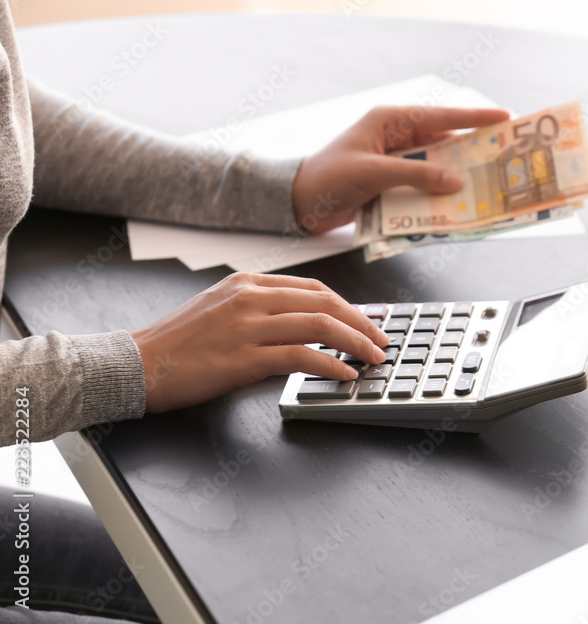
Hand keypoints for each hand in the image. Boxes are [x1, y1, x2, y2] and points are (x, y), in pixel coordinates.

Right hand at [130, 272, 389, 412]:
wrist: (137, 365)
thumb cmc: (179, 344)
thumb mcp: (221, 309)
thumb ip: (262, 309)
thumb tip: (308, 324)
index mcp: (248, 282)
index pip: (314, 288)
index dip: (349, 306)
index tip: (368, 321)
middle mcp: (250, 297)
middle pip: (325, 302)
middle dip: (362, 322)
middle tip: (382, 340)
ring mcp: (247, 325)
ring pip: (319, 325)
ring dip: (355, 342)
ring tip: (372, 358)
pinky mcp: (244, 357)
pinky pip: (301, 356)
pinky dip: (330, 364)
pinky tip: (345, 374)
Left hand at [291, 105, 509, 232]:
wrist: (298, 203)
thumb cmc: (328, 177)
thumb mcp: (373, 173)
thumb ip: (416, 174)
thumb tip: (455, 180)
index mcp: (391, 120)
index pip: (442, 115)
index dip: (475, 118)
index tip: (506, 118)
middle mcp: (398, 137)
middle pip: (445, 142)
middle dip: (473, 151)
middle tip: (505, 157)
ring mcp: (397, 161)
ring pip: (438, 167)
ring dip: (457, 178)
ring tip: (487, 185)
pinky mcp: (394, 184)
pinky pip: (424, 187)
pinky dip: (438, 195)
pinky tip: (456, 206)